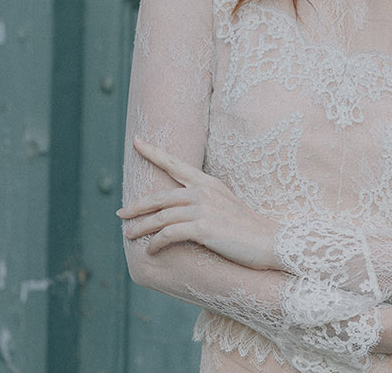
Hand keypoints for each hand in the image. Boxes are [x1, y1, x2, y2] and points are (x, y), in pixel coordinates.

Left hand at [117, 137, 281, 269]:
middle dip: (137, 205)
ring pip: (161, 216)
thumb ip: (205, 202)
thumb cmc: (249, 229)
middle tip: (120, 213)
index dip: (154, 152)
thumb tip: (184, 209)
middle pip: (160, 196)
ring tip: (129, 235)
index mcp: (208, 183)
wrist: (271, 242)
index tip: (136, 141)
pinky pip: (169, 234)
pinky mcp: (203, 228)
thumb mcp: (226, 206)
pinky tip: (151, 249)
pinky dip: (156, 242)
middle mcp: (203, 191)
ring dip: (142, 227)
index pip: (176, 164)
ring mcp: (203, 209)